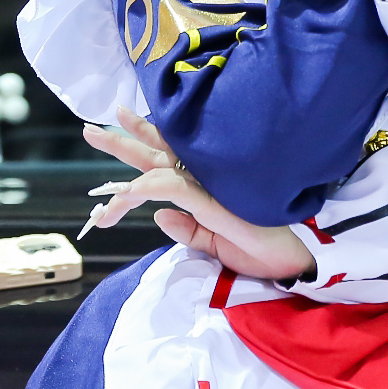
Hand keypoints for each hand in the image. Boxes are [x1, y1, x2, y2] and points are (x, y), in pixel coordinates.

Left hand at [83, 111, 311, 280]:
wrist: (296, 260)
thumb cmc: (262, 250)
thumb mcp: (215, 245)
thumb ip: (188, 230)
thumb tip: (158, 215)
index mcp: (206, 187)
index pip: (167, 162)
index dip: (141, 147)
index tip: (114, 136)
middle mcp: (206, 177)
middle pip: (158, 153)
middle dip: (124, 139)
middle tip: (92, 128)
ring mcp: (210, 184)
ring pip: (159, 162)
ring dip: (125, 150)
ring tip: (95, 134)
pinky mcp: (214, 200)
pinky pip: (170, 188)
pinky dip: (143, 189)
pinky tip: (121, 193)